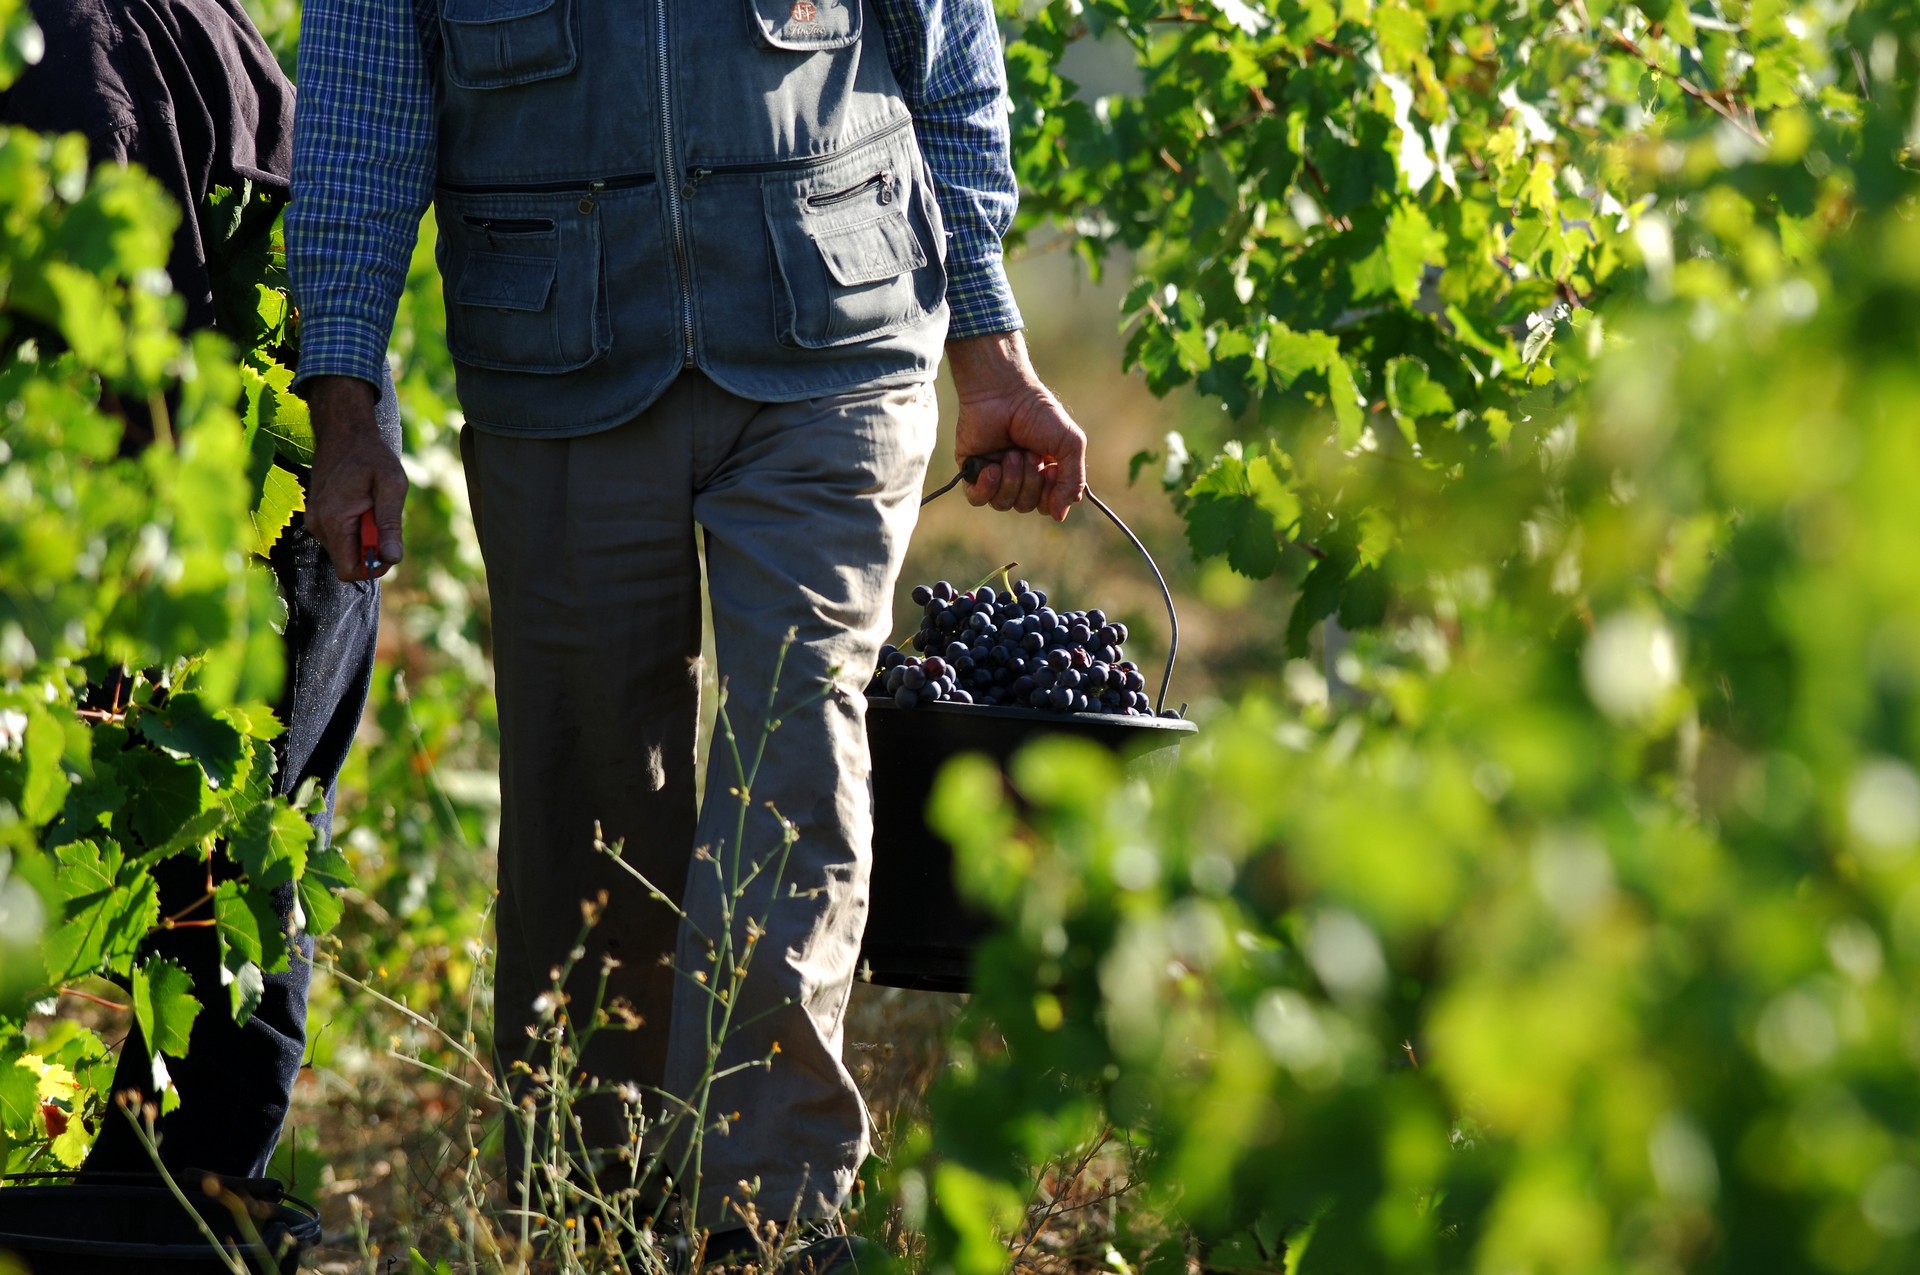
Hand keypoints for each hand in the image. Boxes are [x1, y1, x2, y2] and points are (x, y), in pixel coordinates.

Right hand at [306, 375, 406, 581]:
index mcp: (335, 521)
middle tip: (382, 518)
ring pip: (345, 549)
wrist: (344, 432)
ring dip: (364, 537)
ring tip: (371, 505)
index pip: (349, 571)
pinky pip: (340, 536)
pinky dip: (355, 528)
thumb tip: (393, 558)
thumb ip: (390, 524)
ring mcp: (315, 521)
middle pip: (347, 562)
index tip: (388, 547)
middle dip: (370, 550)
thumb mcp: (391, 486)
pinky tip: (362, 503)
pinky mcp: (318, 516)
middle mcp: (319, 526)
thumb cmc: (371, 456)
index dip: (372, 567)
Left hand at [946, 330, 1086, 521]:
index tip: (1050, 469)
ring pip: (1003, 504)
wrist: (1004, 393)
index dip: (1050, 494)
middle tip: (1028, 453)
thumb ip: (1072, 480)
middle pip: (1026, 506)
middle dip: (1030, 481)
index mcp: (1043, 472)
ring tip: (1011, 453)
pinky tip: (991, 468)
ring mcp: (995, 475)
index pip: (1047, 505)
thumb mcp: (1069, 444)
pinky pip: (978, 499)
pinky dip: (987, 487)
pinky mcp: (972, 471)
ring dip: (1011, 479)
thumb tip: (1060, 516)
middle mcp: (1019, 477)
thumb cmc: (1039, 414)